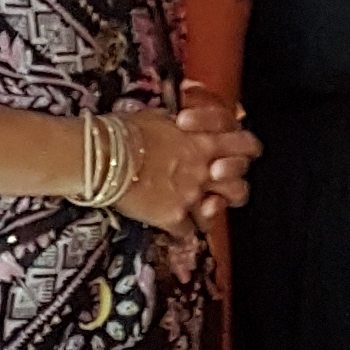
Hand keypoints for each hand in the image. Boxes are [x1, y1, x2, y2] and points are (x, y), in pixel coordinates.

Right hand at [117, 94, 259, 230]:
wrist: (101, 156)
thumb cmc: (124, 130)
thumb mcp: (159, 117)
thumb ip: (180, 125)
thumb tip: (183, 118)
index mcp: (205, 141)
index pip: (248, 146)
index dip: (246, 153)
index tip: (233, 156)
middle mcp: (205, 170)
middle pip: (240, 188)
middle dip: (231, 191)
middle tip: (215, 189)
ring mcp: (191, 196)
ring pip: (216, 215)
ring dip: (206, 213)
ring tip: (193, 210)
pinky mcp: (172, 217)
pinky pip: (187, 232)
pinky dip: (180, 230)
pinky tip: (169, 223)